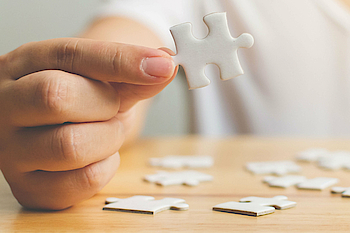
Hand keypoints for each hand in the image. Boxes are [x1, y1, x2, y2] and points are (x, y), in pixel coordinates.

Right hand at [0, 38, 176, 209]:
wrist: (58, 129)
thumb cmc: (81, 97)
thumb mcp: (104, 77)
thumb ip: (133, 72)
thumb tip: (164, 65)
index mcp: (22, 64)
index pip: (69, 55)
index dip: (121, 60)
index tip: (162, 65)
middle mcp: (4, 105)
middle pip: (55, 97)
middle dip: (104, 104)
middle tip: (112, 107)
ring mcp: (10, 150)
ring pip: (69, 146)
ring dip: (108, 138)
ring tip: (105, 131)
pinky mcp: (29, 188)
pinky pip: (82, 181)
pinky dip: (106, 167)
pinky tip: (99, 156)